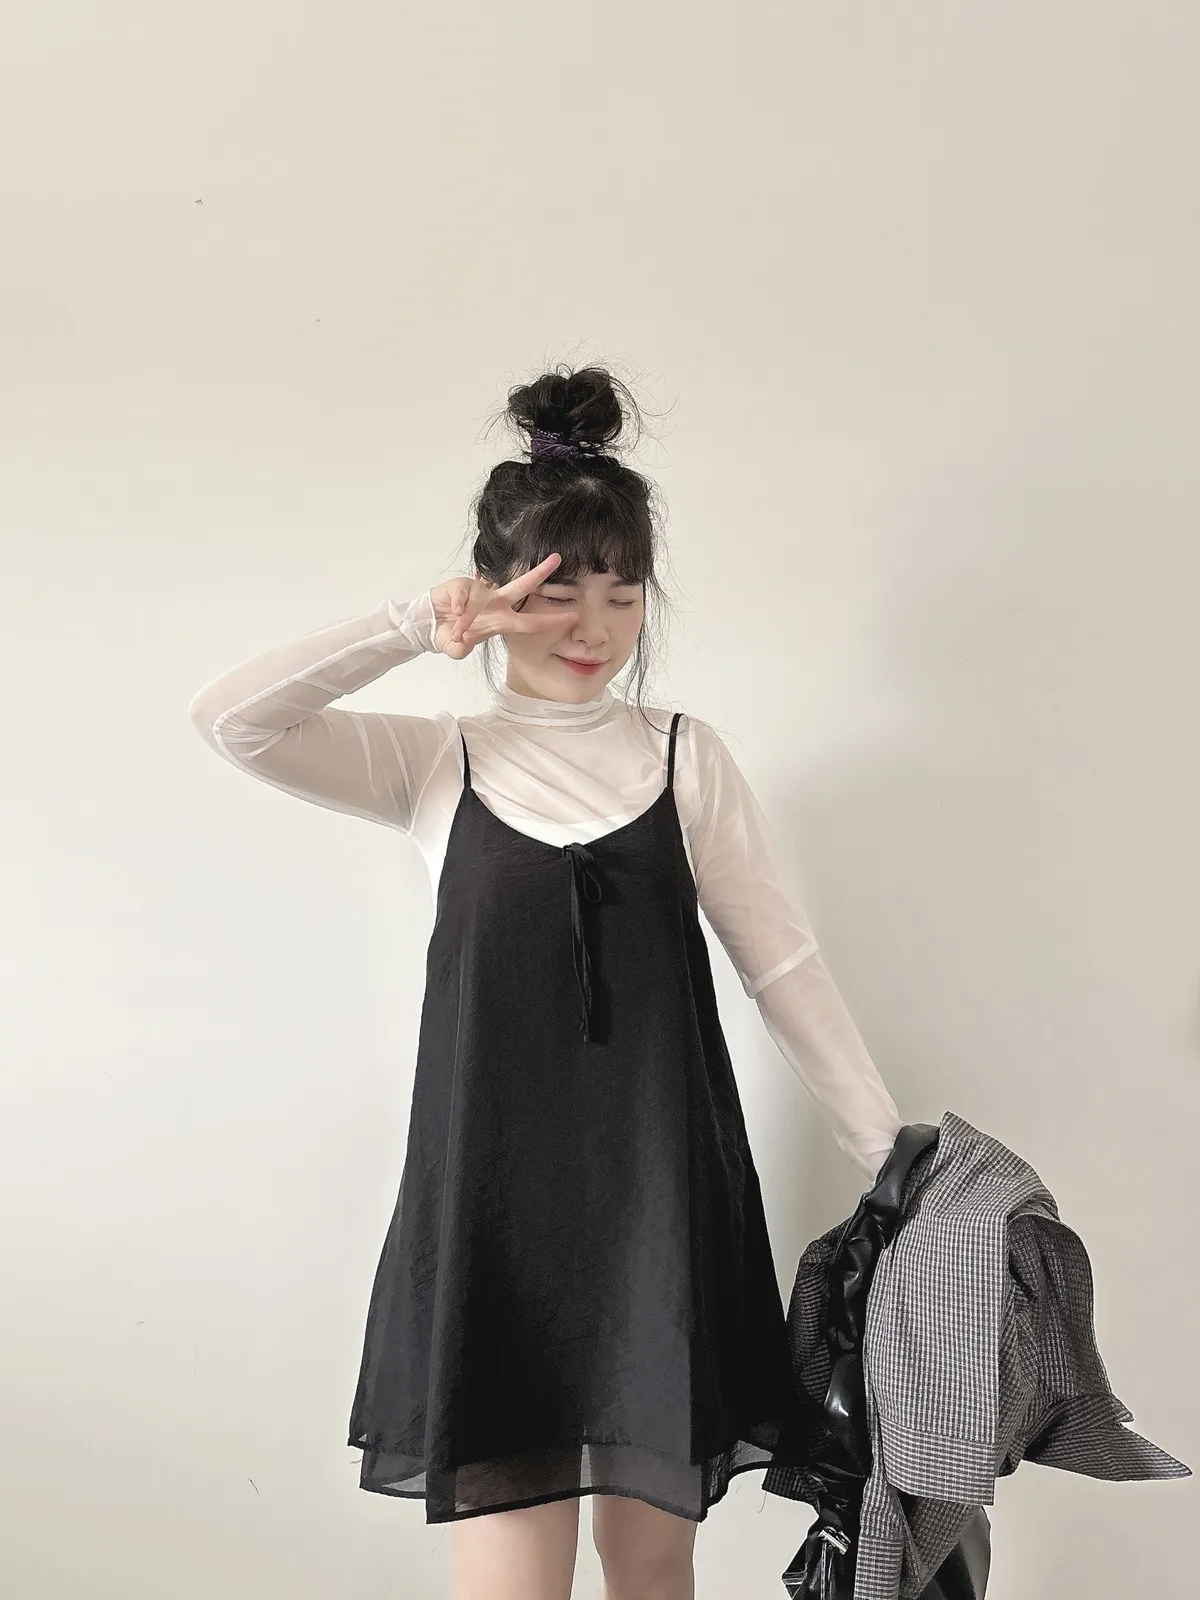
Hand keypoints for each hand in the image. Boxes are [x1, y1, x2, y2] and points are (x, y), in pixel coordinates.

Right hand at [430, 553, 577, 658]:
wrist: (429, 623)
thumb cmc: (450, 634)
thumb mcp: (457, 648)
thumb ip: (459, 648)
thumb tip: (461, 642)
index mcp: (502, 620)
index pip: (531, 621)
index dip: (551, 619)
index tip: (574, 616)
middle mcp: (495, 602)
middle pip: (522, 585)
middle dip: (539, 573)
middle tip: (557, 559)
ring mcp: (478, 592)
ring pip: (480, 597)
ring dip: (467, 619)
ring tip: (457, 633)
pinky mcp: (460, 585)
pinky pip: (463, 594)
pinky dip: (459, 606)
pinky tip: (453, 614)